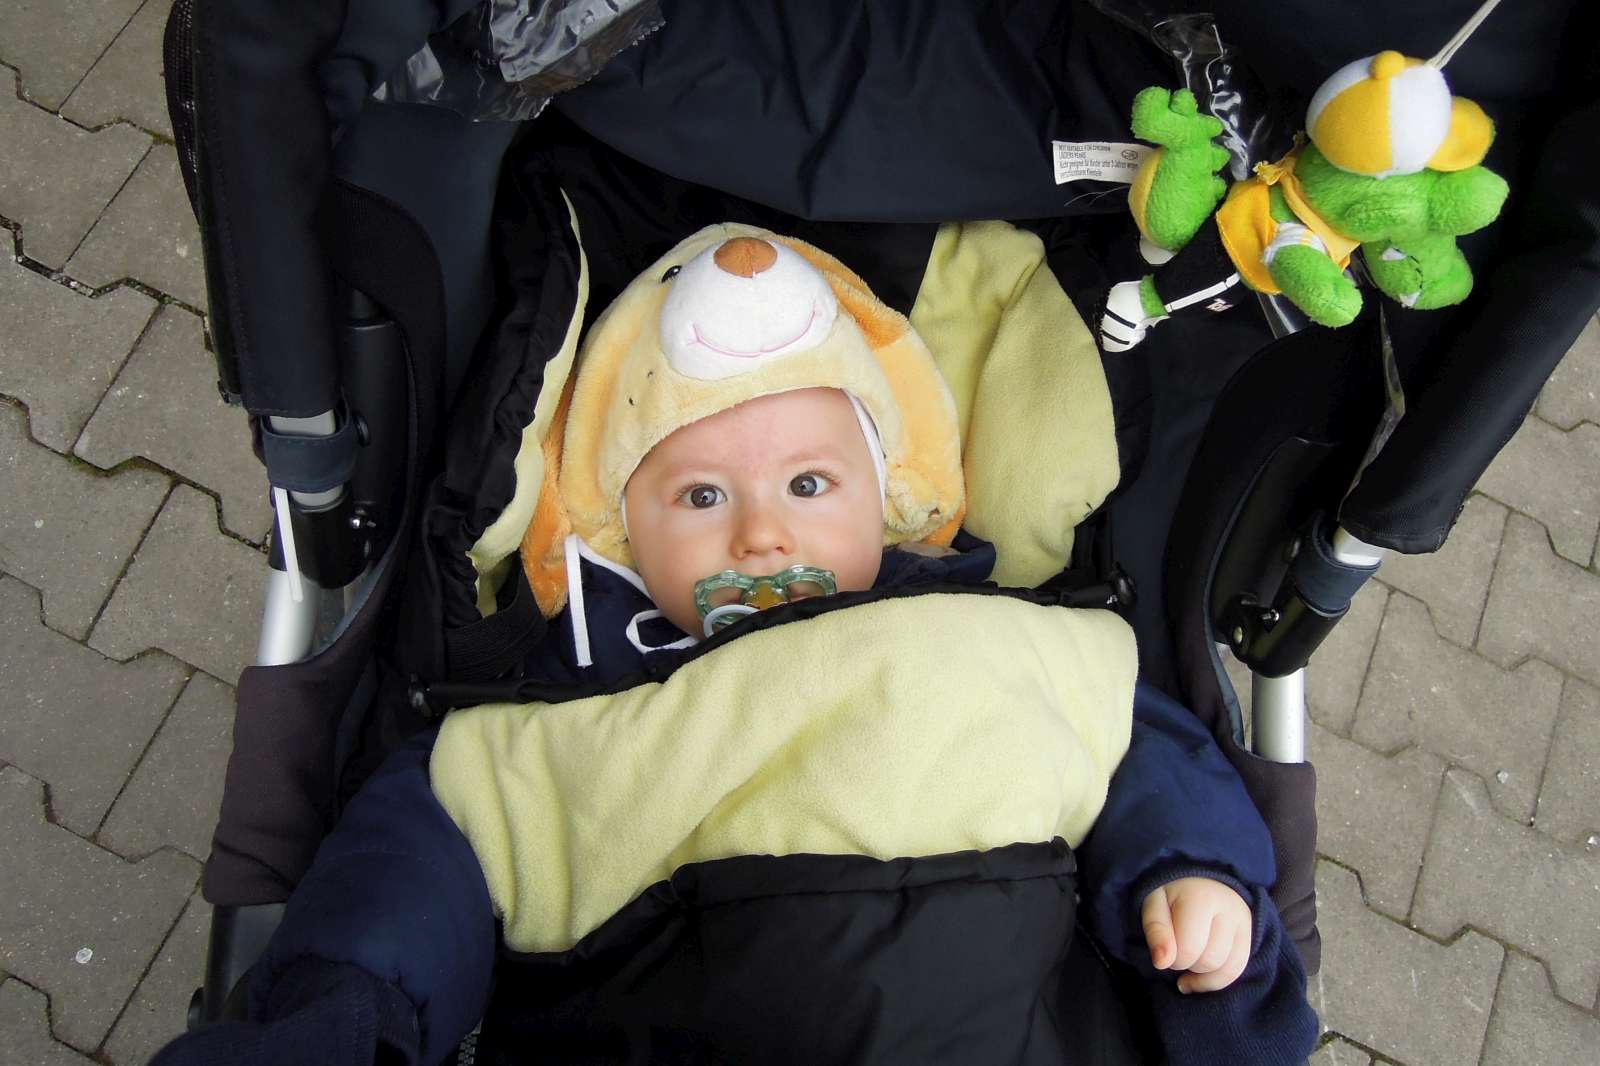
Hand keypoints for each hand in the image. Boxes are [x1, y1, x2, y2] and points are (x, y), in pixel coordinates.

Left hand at [1141, 876, 1251, 992]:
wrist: (1198, 880)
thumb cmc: (1171, 895)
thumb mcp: (1154, 905)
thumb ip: (1156, 931)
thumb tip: (1162, 963)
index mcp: (1200, 897)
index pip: (1188, 949)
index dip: (1171, 959)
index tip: (1163, 949)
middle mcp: (1229, 908)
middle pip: (1209, 961)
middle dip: (1187, 964)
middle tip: (1176, 951)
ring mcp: (1244, 921)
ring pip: (1227, 969)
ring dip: (1202, 973)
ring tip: (1188, 961)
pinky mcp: (1251, 934)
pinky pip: (1238, 969)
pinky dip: (1217, 979)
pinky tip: (1200, 975)